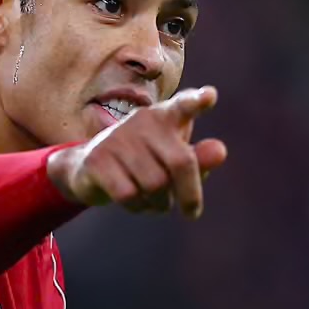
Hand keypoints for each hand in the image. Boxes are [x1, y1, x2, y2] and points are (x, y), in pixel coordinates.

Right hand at [46, 86, 227, 217]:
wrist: (88, 169)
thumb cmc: (143, 163)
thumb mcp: (173, 161)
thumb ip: (199, 159)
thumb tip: (220, 152)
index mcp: (165, 116)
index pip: (183, 106)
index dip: (196, 102)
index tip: (210, 96)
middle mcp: (142, 121)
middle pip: (181, 163)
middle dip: (190, 194)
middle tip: (192, 212)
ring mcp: (117, 138)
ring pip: (155, 185)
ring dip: (160, 203)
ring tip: (154, 200)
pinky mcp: (97, 160)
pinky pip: (130, 195)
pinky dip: (138, 207)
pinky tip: (135, 202)